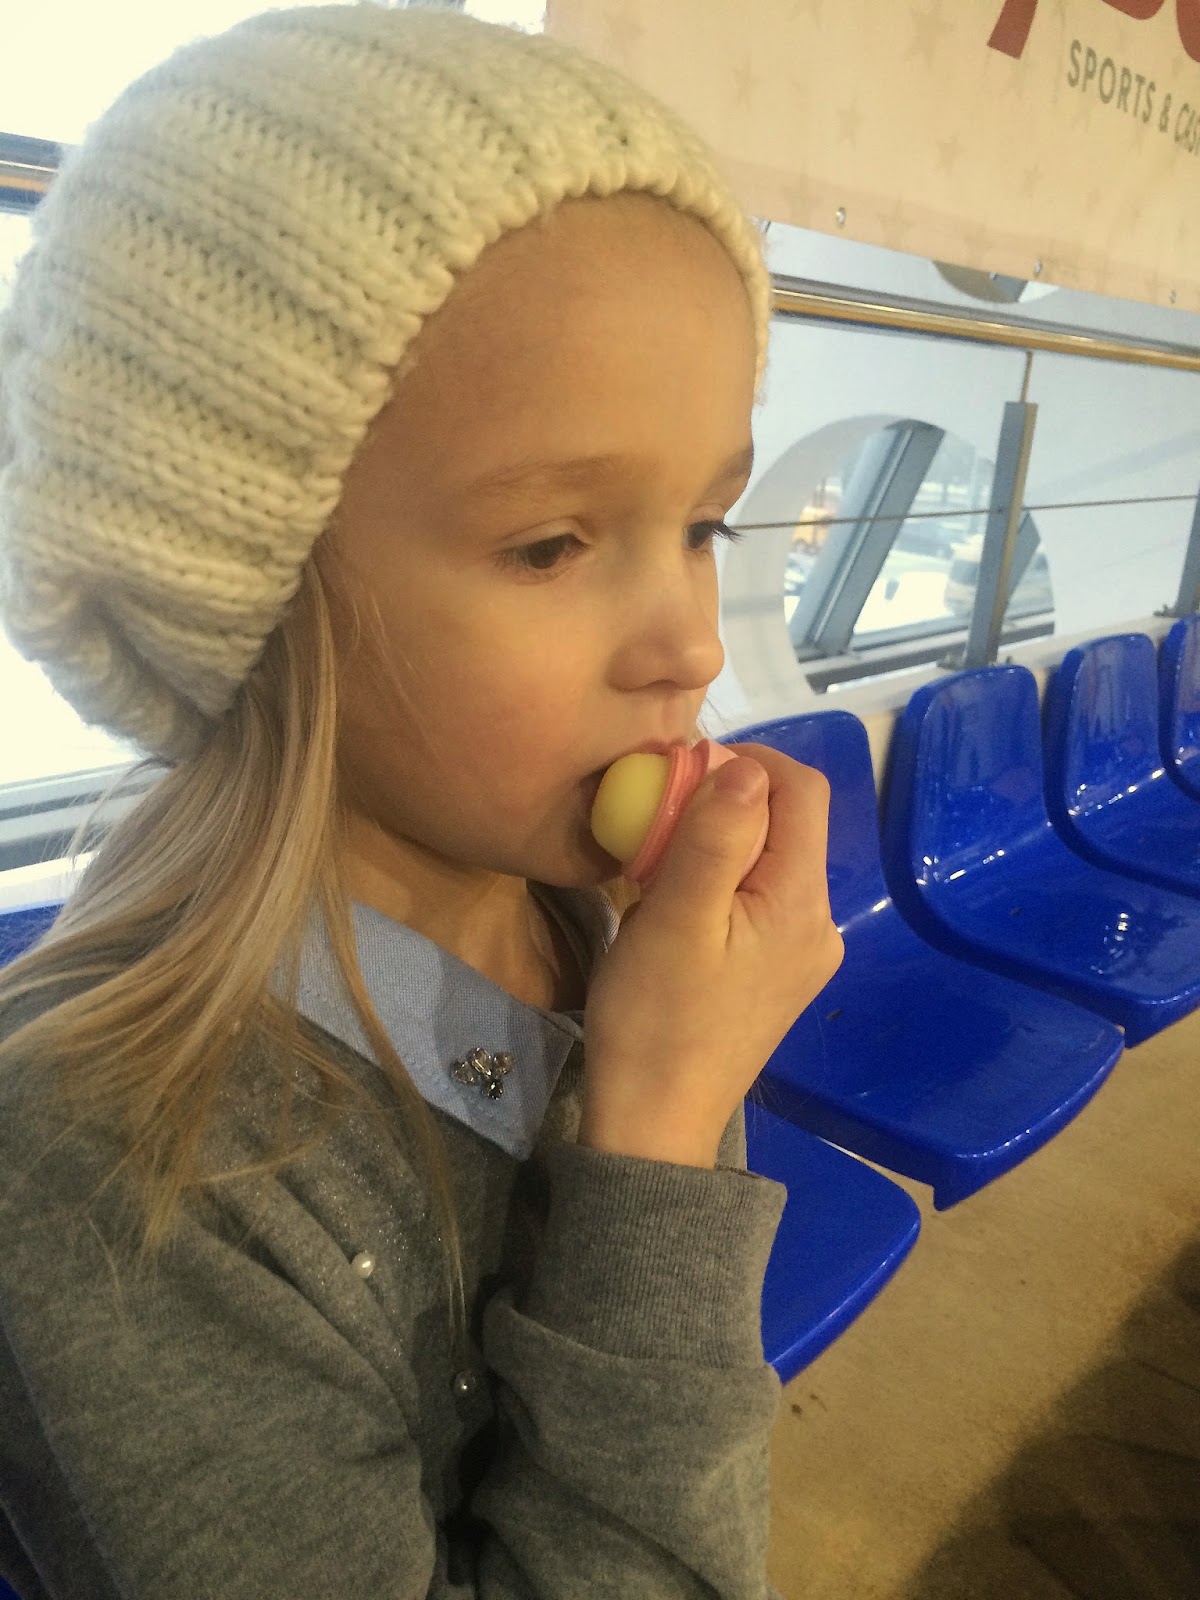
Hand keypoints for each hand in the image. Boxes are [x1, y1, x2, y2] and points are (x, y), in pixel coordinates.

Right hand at [580, 744, 843, 1166]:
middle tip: (662, 810)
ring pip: (773, 859)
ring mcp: (803, 953)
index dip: (748, 760)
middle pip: (791, 823)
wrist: (654, 1123)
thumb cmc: (657, 1018)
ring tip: (661, 853)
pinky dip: (723, 877)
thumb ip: (717, 837)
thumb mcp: (676, 918)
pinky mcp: (779, 975)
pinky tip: (678, 898)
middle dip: (731, 799)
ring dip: (723, 838)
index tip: (684, 769)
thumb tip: (746, 766)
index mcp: (801, 902)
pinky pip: (761, 898)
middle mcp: (819, 923)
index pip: (802, 790)